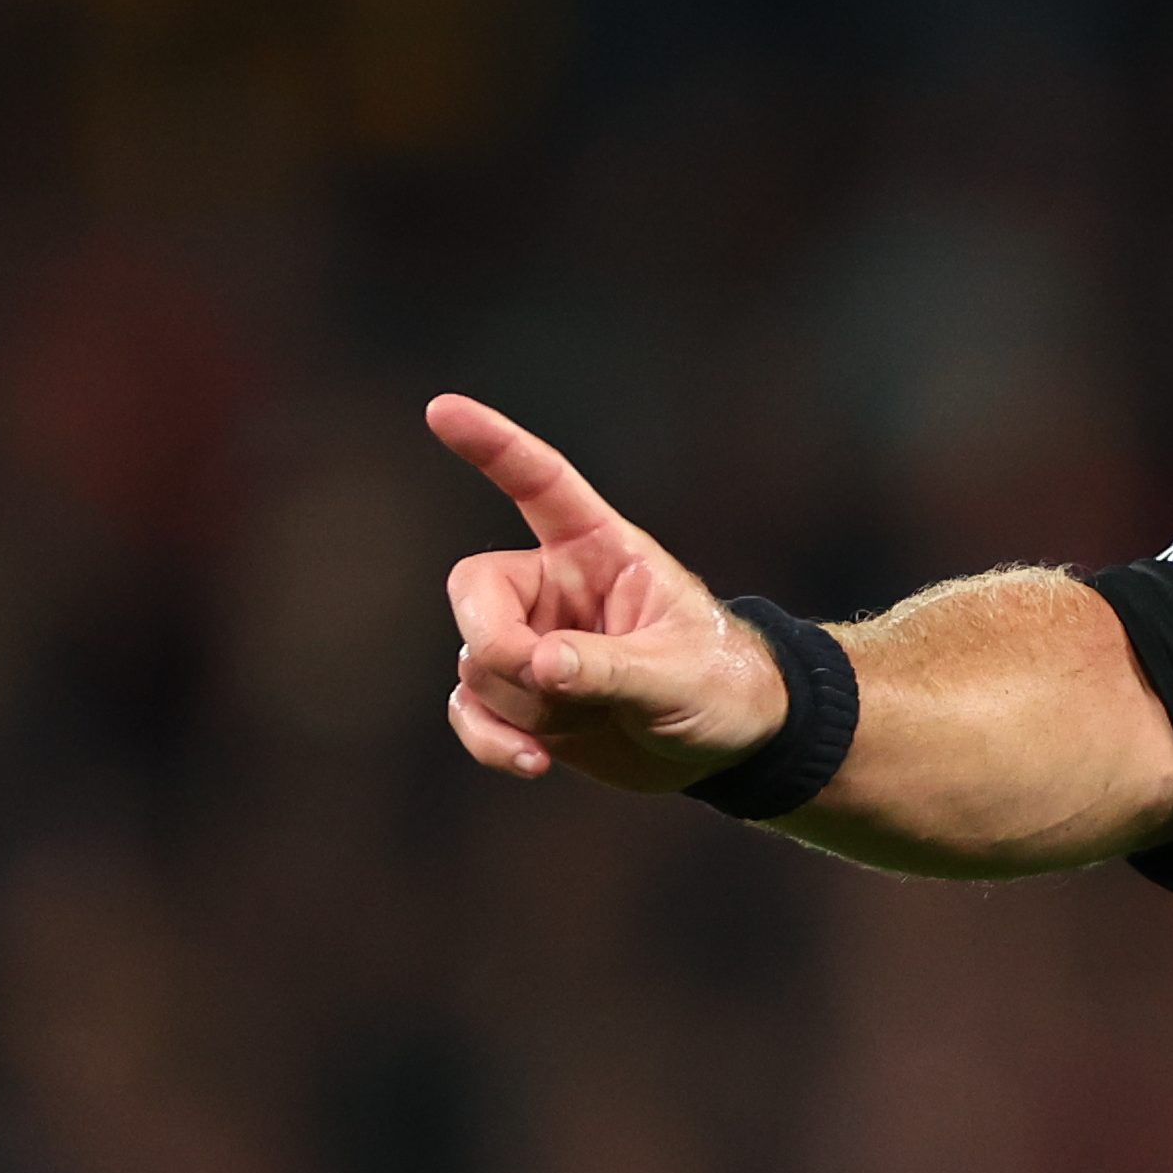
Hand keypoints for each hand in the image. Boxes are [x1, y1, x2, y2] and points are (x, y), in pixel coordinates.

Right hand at [428, 393, 788, 791]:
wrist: (731, 746)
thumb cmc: (725, 686)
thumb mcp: (682, 676)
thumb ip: (612, 669)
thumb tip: (538, 664)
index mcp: (601, 550)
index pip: (540, 484)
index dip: (494, 446)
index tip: (441, 409)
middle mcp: (556, 588)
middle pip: (475, 591)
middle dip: (492, 641)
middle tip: (536, 679)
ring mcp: (534, 642)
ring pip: (475, 662)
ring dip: (516, 704)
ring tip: (581, 726)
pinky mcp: (523, 698)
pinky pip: (471, 711)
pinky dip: (490, 740)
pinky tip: (532, 763)